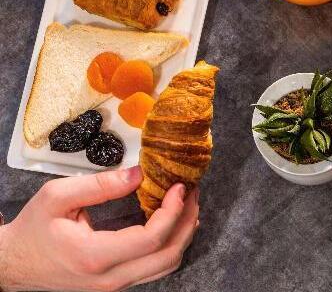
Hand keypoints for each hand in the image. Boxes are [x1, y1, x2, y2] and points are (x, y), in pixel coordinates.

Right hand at [0, 166, 199, 291]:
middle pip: (169, 256)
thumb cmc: (32, 229)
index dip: (173, 211)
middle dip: (187, 220)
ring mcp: (115, 285)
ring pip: (166, 265)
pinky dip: (170, 243)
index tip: (180, 186)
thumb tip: (140, 174)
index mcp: (95, 256)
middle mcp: (110, 278)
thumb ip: (100, 185)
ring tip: (186, 203)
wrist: (13, 264)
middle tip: (192, 191)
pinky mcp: (116, 283)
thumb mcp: (57, 196)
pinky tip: (171, 220)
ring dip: (183, 233)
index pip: (152, 239)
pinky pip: (155, 268)